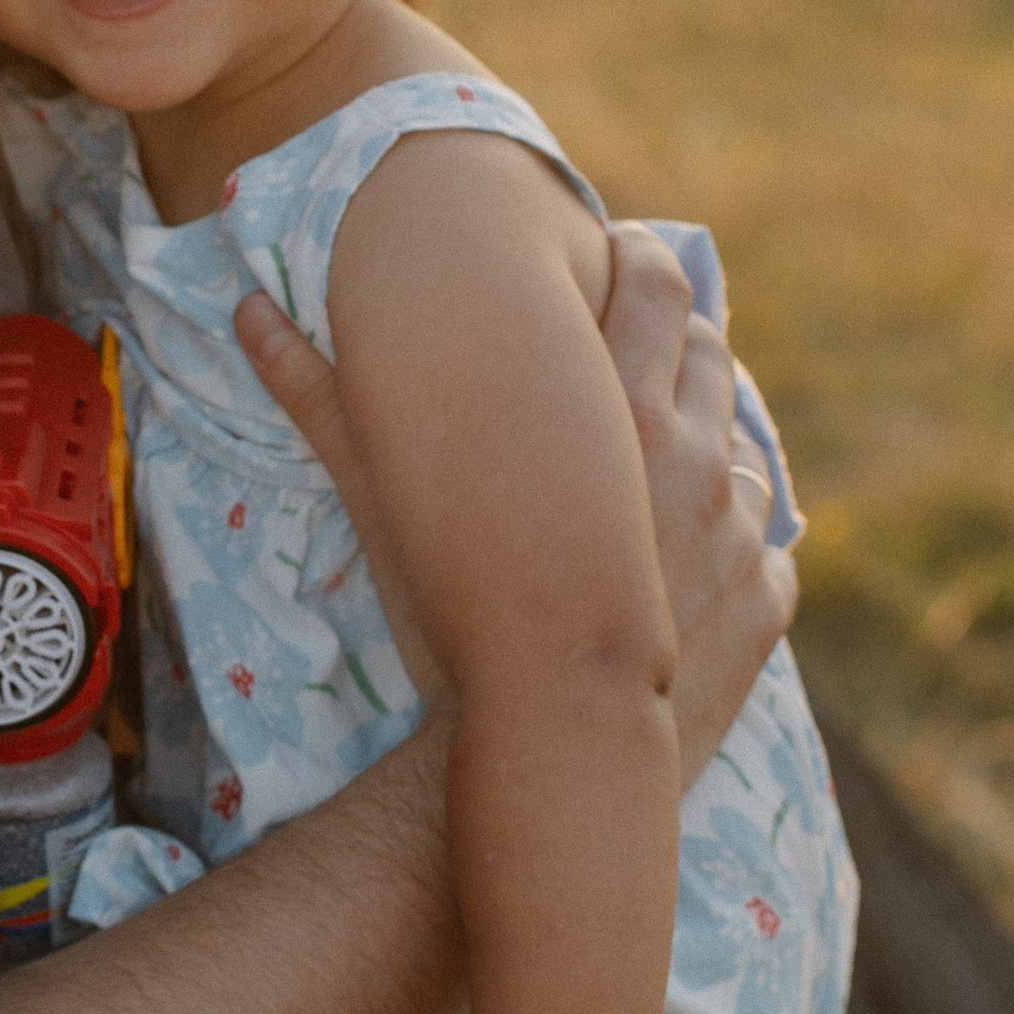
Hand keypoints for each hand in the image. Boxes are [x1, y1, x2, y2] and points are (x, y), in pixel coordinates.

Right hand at [239, 239, 795, 782]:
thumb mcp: (382, 503)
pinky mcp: (764, 602)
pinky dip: (739, 549)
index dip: (639, 265)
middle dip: (687, 347)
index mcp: (615, 406)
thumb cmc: (454, 622)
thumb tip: (244, 312)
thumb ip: (321, 401)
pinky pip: (770, 551)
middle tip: (646, 358)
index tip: (618, 260)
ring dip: (712, 453)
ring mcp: (740, 531)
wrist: (539, 752)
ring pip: (746, 454)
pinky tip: (690, 567)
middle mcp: (694, 454)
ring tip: (657, 479)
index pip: (659, 287)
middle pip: (717, 357)